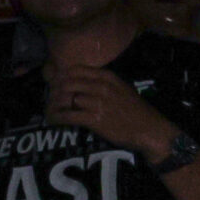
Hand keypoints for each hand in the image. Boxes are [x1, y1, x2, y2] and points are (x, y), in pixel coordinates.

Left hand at [45, 62, 172, 156]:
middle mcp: (101, 87)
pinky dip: (57, 118)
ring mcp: (98, 102)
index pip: (75, 69)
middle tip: (51, 100)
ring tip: (50, 111)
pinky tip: (52, 120)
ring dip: (54, 105)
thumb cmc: (136, 111)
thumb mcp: (122, 89)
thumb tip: (81, 83)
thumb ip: (103, 83)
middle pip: (67, 83)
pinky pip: (68, 116)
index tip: (56, 84)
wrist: (150, 130)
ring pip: (65, 99)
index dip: (61, 76)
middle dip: (55, 91)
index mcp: (108, 77)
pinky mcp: (94, 119)